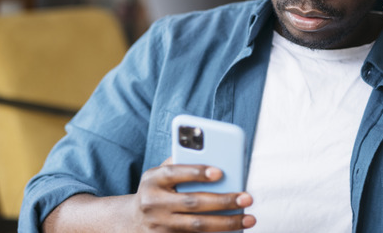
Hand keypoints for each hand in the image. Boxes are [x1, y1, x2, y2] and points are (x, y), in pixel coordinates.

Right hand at [132, 159, 255, 231]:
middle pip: (192, 202)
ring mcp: (160, 225)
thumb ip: (180, 163)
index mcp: (152, 180)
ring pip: (198, 225)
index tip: (220, 172)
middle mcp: (153, 203)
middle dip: (223, 201)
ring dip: (226, 222)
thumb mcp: (159, 174)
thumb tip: (213, 156)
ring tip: (248, 218)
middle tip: (247, 198)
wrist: (133, 221)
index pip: (174, 173)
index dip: (196, 172)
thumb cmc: (157, 190)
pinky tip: (234, 230)